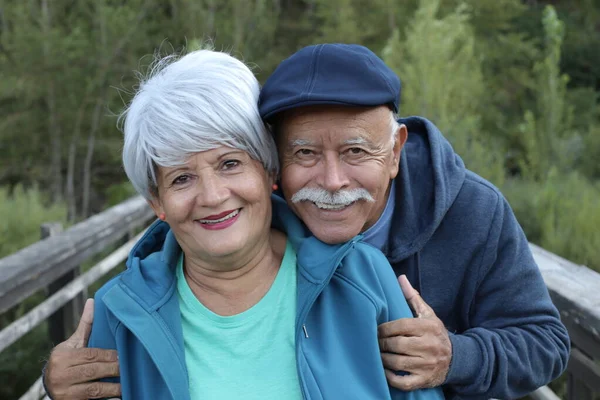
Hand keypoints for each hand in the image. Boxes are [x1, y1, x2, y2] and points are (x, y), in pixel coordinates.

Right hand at [44, 298, 120, 398]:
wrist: (49, 384)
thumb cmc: (66, 360)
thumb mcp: (72, 343)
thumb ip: (85, 325)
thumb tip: (93, 301)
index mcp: (62, 357)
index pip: (90, 354)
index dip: (108, 356)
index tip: (123, 356)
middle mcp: (60, 375)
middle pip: (92, 371)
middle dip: (113, 370)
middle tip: (128, 368)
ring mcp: (64, 392)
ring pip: (93, 389)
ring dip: (112, 388)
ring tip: (127, 386)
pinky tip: (118, 397)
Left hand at [378, 275, 451, 390]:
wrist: (456, 359)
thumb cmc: (435, 333)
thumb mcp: (428, 314)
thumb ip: (413, 297)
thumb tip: (400, 278)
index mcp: (428, 328)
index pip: (401, 326)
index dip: (385, 328)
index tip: (376, 329)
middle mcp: (429, 346)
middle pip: (397, 344)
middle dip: (381, 343)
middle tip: (374, 342)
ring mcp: (427, 365)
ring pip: (397, 362)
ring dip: (383, 358)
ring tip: (377, 353)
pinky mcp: (424, 380)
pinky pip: (403, 381)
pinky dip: (390, 377)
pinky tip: (384, 370)